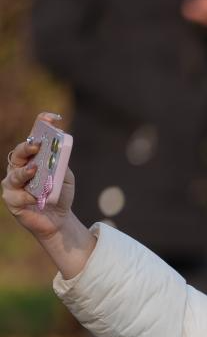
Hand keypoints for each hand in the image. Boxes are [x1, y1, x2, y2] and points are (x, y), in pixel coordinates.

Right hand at [3, 113, 74, 240]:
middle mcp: (18, 169)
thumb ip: (60, 165)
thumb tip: (58, 152)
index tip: (51, 117)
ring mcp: (13, 185)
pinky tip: (37, 197)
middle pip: (18, 154)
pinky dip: (28, 196)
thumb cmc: (58, 194)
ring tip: (35, 170)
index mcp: (31, 159)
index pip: (32, 138)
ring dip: (25, 172)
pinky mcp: (12, 201)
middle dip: (27, 147)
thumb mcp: (65, 177)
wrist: (59, 219)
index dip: (39, 124)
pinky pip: (16, 196)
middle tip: (37, 144)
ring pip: (14, 175)